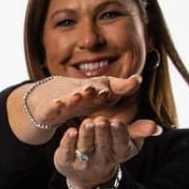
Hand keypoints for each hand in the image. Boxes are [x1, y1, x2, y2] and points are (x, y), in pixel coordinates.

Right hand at [26, 73, 143, 128]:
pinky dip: (53, 106)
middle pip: (86, 91)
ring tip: (79, 96)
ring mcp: (63, 100)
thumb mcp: (102, 92)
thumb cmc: (82, 96)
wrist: (49, 97)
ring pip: (69, 98)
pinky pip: (51, 108)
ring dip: (74, 96)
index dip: (111, 88)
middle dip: (92, 90)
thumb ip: (121, 87)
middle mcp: (79, 93)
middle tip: (98, 91)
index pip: (104, 88)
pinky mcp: (49, 109)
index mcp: (94, 90)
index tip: (120, 87)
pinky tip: (57, 104)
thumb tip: (139, 78)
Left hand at [56, 116, 162, 188]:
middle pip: (102, 144)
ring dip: (86, 135)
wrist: (88, 175)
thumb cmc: (110, 149)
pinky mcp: (65, 162)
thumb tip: (156, 127)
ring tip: (87, 122)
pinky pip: (66, 151)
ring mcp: (83, 162)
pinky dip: (68, 141)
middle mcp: (101, 160)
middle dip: (102, 132)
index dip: (118, 134)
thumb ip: (140, 132)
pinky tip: (70, 131)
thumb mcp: (127, 142)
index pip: (120, 144)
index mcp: (118, 153)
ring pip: (85, 147)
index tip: (116, 122)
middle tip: (100, 119)